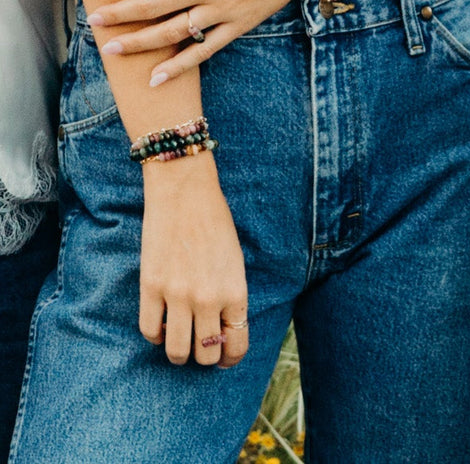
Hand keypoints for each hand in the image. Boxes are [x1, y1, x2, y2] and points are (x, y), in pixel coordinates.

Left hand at [85, 0, 336, 82]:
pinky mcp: (239, 24)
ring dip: (141, 42)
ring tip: (113, 49)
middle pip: (154, 5)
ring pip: (174, 31)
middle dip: (120, 13)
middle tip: (93, 20)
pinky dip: (181, 65)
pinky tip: (158, 77)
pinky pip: (205, 49)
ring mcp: (223, 10)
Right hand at [140, 153, 247, 366]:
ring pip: (177, 352)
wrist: (186, 193)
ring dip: (179, 352)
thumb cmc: (216, 223)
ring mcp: (178, 295)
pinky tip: (161, 323)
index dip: (231, 358)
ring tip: (180, 339)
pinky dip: (155, 335)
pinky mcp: (150, 288)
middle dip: (205, 356)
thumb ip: (231, 295)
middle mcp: (208, 299)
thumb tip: (223, 328)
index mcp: (235, 292)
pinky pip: (149, 331)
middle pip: (206, 355)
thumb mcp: (235, 261)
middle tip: (201, 346)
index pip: (236, 345)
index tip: (225, 358)